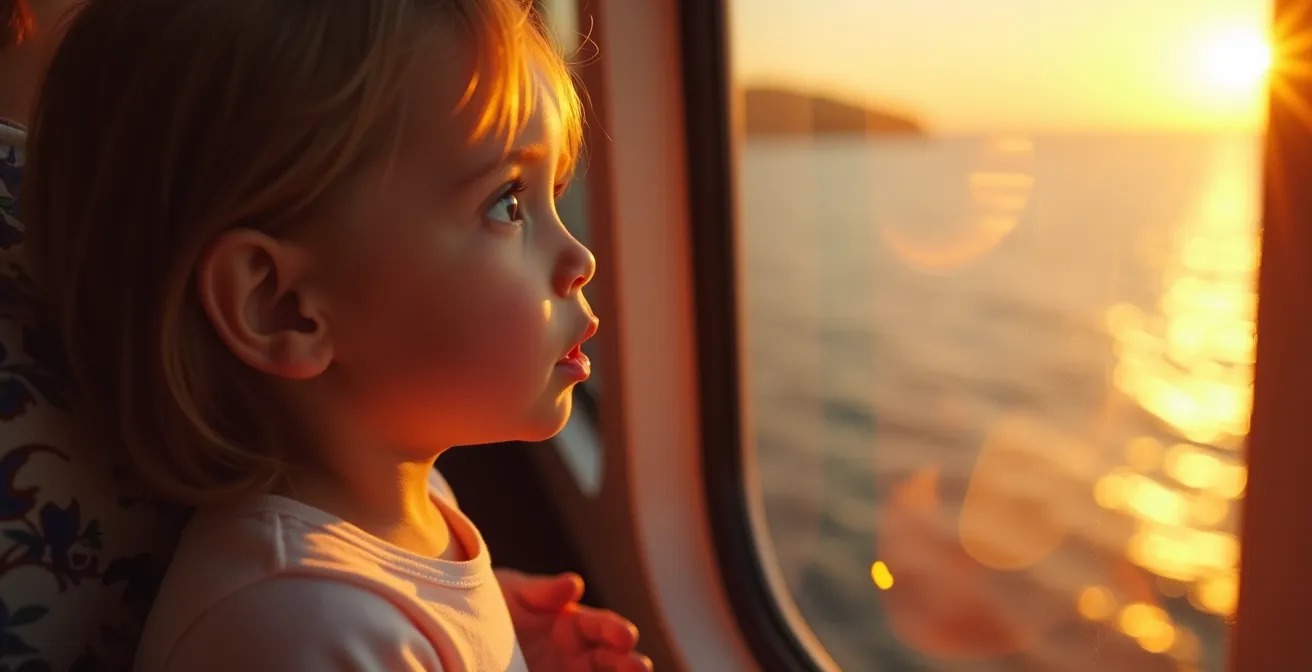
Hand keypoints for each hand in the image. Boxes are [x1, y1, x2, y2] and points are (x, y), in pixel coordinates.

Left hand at [496, 568, 652, 671]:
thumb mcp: (514, 594)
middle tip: (640, 668)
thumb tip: (574, 583)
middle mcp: (576, 655)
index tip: (625, 636)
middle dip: (629, 664)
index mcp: (573, 624)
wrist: (461, 632)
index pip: (602, 627)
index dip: (615, 631)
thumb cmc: (493, 606)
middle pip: (611, 661)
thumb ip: (543, 591)